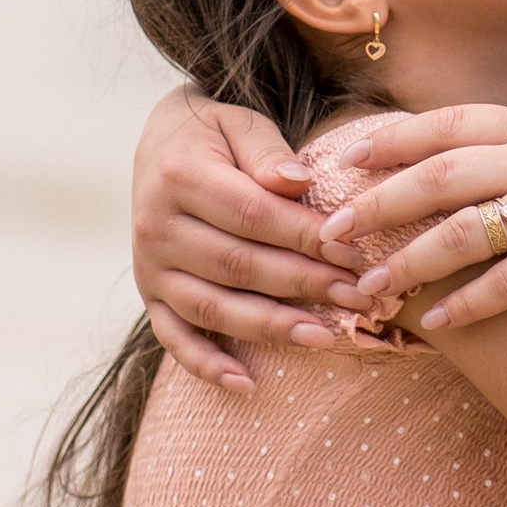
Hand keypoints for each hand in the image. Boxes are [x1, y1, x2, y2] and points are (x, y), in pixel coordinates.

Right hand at [130, 89, 363, 387]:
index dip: (305, 237)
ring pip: (212, 306)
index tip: (354, 252)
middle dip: (304, 284)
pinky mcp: (149, 295)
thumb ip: (267, 152)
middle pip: (238, 264)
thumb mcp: (240, 122)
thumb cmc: (215, 134)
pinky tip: (246, 383)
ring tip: (323, 338)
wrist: (158, 143)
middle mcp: (156, 226)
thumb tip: (296, 182)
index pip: (252, 214)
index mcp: (180, 176)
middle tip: (358, 297)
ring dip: (269, 326)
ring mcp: (149, 266)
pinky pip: (173, 337)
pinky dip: (205, 364)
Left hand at [317, 105, 506, 331]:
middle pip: (435, 176)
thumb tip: (477, 156)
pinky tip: (437, 323)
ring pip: (459, 232)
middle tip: (329, 232)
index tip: (342, 160)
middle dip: (374, 205)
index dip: (389, 142)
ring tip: (367, 290)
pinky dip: (466, 305)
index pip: (446, 124)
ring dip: (405, 263)